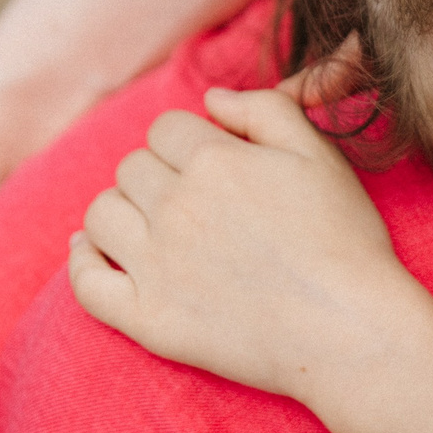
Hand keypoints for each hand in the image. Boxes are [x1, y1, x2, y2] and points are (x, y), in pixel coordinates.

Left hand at [70, 88, 432, 403]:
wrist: (351, 331)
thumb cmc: (345, 241)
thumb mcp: (318, 154)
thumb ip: (264, 109)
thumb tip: (211, 101)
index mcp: (213, 160)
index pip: (167, 129)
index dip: (190, 143)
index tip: (217, 169)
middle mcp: (174, 207)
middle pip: (132, 168)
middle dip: (158, 176)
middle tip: (197, 205)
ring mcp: (155, 266)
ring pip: (101, 215)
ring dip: (121, 212)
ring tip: (153, 227)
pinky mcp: (148, 319)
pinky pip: (86, 283)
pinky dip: (82, 261)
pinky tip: (91, 251)